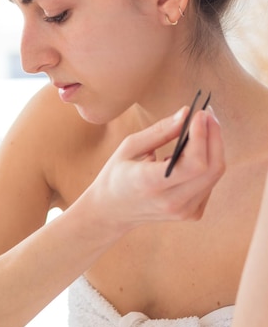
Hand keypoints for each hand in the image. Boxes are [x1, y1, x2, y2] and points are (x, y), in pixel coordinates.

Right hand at [89, 107, 224, 235]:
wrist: (112, 212)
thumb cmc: (117, 174)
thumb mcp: (129, 147)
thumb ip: (160, 131)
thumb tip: (186, 113)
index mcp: (150, 183)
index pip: (193, 163)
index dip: (203, 136)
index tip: (200, 114)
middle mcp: (171, 201)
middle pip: (212, 168)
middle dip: (214, 136)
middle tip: (207, 114)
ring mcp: (184, 211)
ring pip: (215, 174)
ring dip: (214, 146)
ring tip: (202, 126)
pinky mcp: (192, 213)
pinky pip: (210, 182)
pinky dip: (208, 162)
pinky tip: (194, 150)